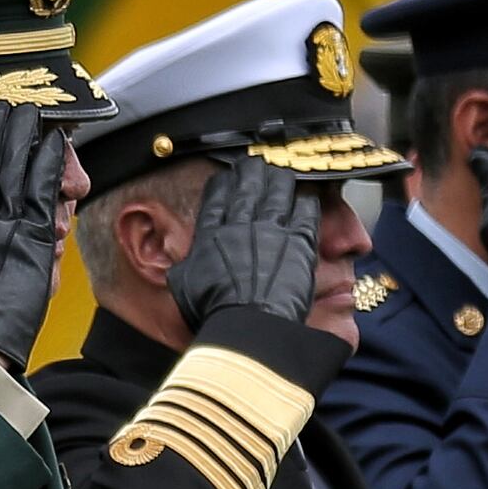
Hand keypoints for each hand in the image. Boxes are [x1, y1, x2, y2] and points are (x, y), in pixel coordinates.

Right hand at [169, 155, 344, 387]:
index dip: (223, 182)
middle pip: (248, 186)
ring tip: (282, 174)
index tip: (228, 176)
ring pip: (278, 191)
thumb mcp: (185, 286)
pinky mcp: (300, 241)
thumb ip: (186, 266)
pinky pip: (306, 211)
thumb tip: (180, 262)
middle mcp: (241, 225)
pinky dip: (306, 202)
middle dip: (252, 172)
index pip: (216, 196)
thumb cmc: (214, 311)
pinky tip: (307, 197)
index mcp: (212, 234)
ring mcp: (273, 230)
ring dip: (281, 180)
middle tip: (256, 165)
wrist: (248, 323)